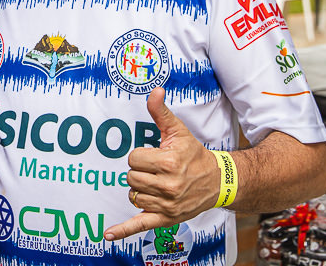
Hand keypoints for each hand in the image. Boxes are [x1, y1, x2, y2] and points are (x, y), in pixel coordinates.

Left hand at [104, 87, 218, 240]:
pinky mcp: (165, 218)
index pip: (133, 158)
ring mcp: (167, 204)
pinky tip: (108, 235)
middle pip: (131, 177)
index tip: (154, 156)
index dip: (140, 155)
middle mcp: (168, 185)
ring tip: (158, 183)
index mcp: (168, 162)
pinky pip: (140, 225)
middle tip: (157, 170)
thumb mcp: (178, 131)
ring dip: (141, 189)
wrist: (217, 181)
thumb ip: (161, 113)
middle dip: (140, 172)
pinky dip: (123, 231)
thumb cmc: (193, 154)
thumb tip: (154, 91)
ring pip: (133, 195)